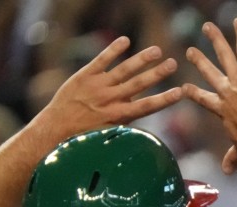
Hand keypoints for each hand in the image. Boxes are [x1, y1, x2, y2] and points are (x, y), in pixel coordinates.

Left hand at [37, 36, 180, 143]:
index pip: (147, 106)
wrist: (55, 128)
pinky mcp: (85, 76)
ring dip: (141, 59)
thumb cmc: (83, 137)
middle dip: (158, 74)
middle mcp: (111, 99)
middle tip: (173, 64)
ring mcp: (98, 86)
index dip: (165, 99)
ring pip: (124, 70)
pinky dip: (113, 49)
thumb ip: (126, 124)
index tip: (181, 92)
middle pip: (139, 84)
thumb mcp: (109, 135)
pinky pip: (102, 60)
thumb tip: (143, 120)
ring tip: (157, 51)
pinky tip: (125, 40)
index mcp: (119, 116)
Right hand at [183, 18, 236, 174]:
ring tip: (207, 27)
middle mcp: (225, 90)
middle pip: (208, 73)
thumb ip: (234, 158)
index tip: (185, 88)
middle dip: (199, 61)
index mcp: (221, 109)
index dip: (193, 93)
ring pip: (223, 54)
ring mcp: (236, 77)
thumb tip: (228, 173)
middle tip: (190, 52)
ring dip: (214, 40)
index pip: (203, 99)